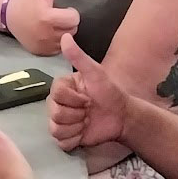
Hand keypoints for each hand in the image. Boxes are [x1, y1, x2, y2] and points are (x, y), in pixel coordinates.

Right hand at [4, 0, 79, 55]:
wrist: (9, 16)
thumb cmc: (27, 1)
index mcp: (48, 17)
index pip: (74, 18)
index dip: (70, 12)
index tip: (62, 9)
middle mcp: (47, 34)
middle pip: (73, 30)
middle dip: (68, 22)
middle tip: (59, 16)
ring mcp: (44, 45)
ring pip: (66, 40)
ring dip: (63, 32)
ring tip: (54, 25)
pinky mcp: (41, 53)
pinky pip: (58, 49)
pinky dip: (56, 42)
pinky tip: (49, 34)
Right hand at [48, 33, 129, 151]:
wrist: (122, 116)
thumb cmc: (110, 92)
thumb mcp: (96, 73)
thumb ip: (79, 56)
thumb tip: (65, 36)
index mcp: (63, 88)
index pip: (55, 95)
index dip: (74, 99)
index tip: (88, 98)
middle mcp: (58, 104)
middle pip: (55, 113)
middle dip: (76, 114)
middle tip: (89, 110)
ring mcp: (61, 121)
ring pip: (56, 129)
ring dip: (76, 127)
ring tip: (87, 121)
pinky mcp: (67, 137)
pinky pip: (61, 142)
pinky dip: (75, 139)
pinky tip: (84, 132)